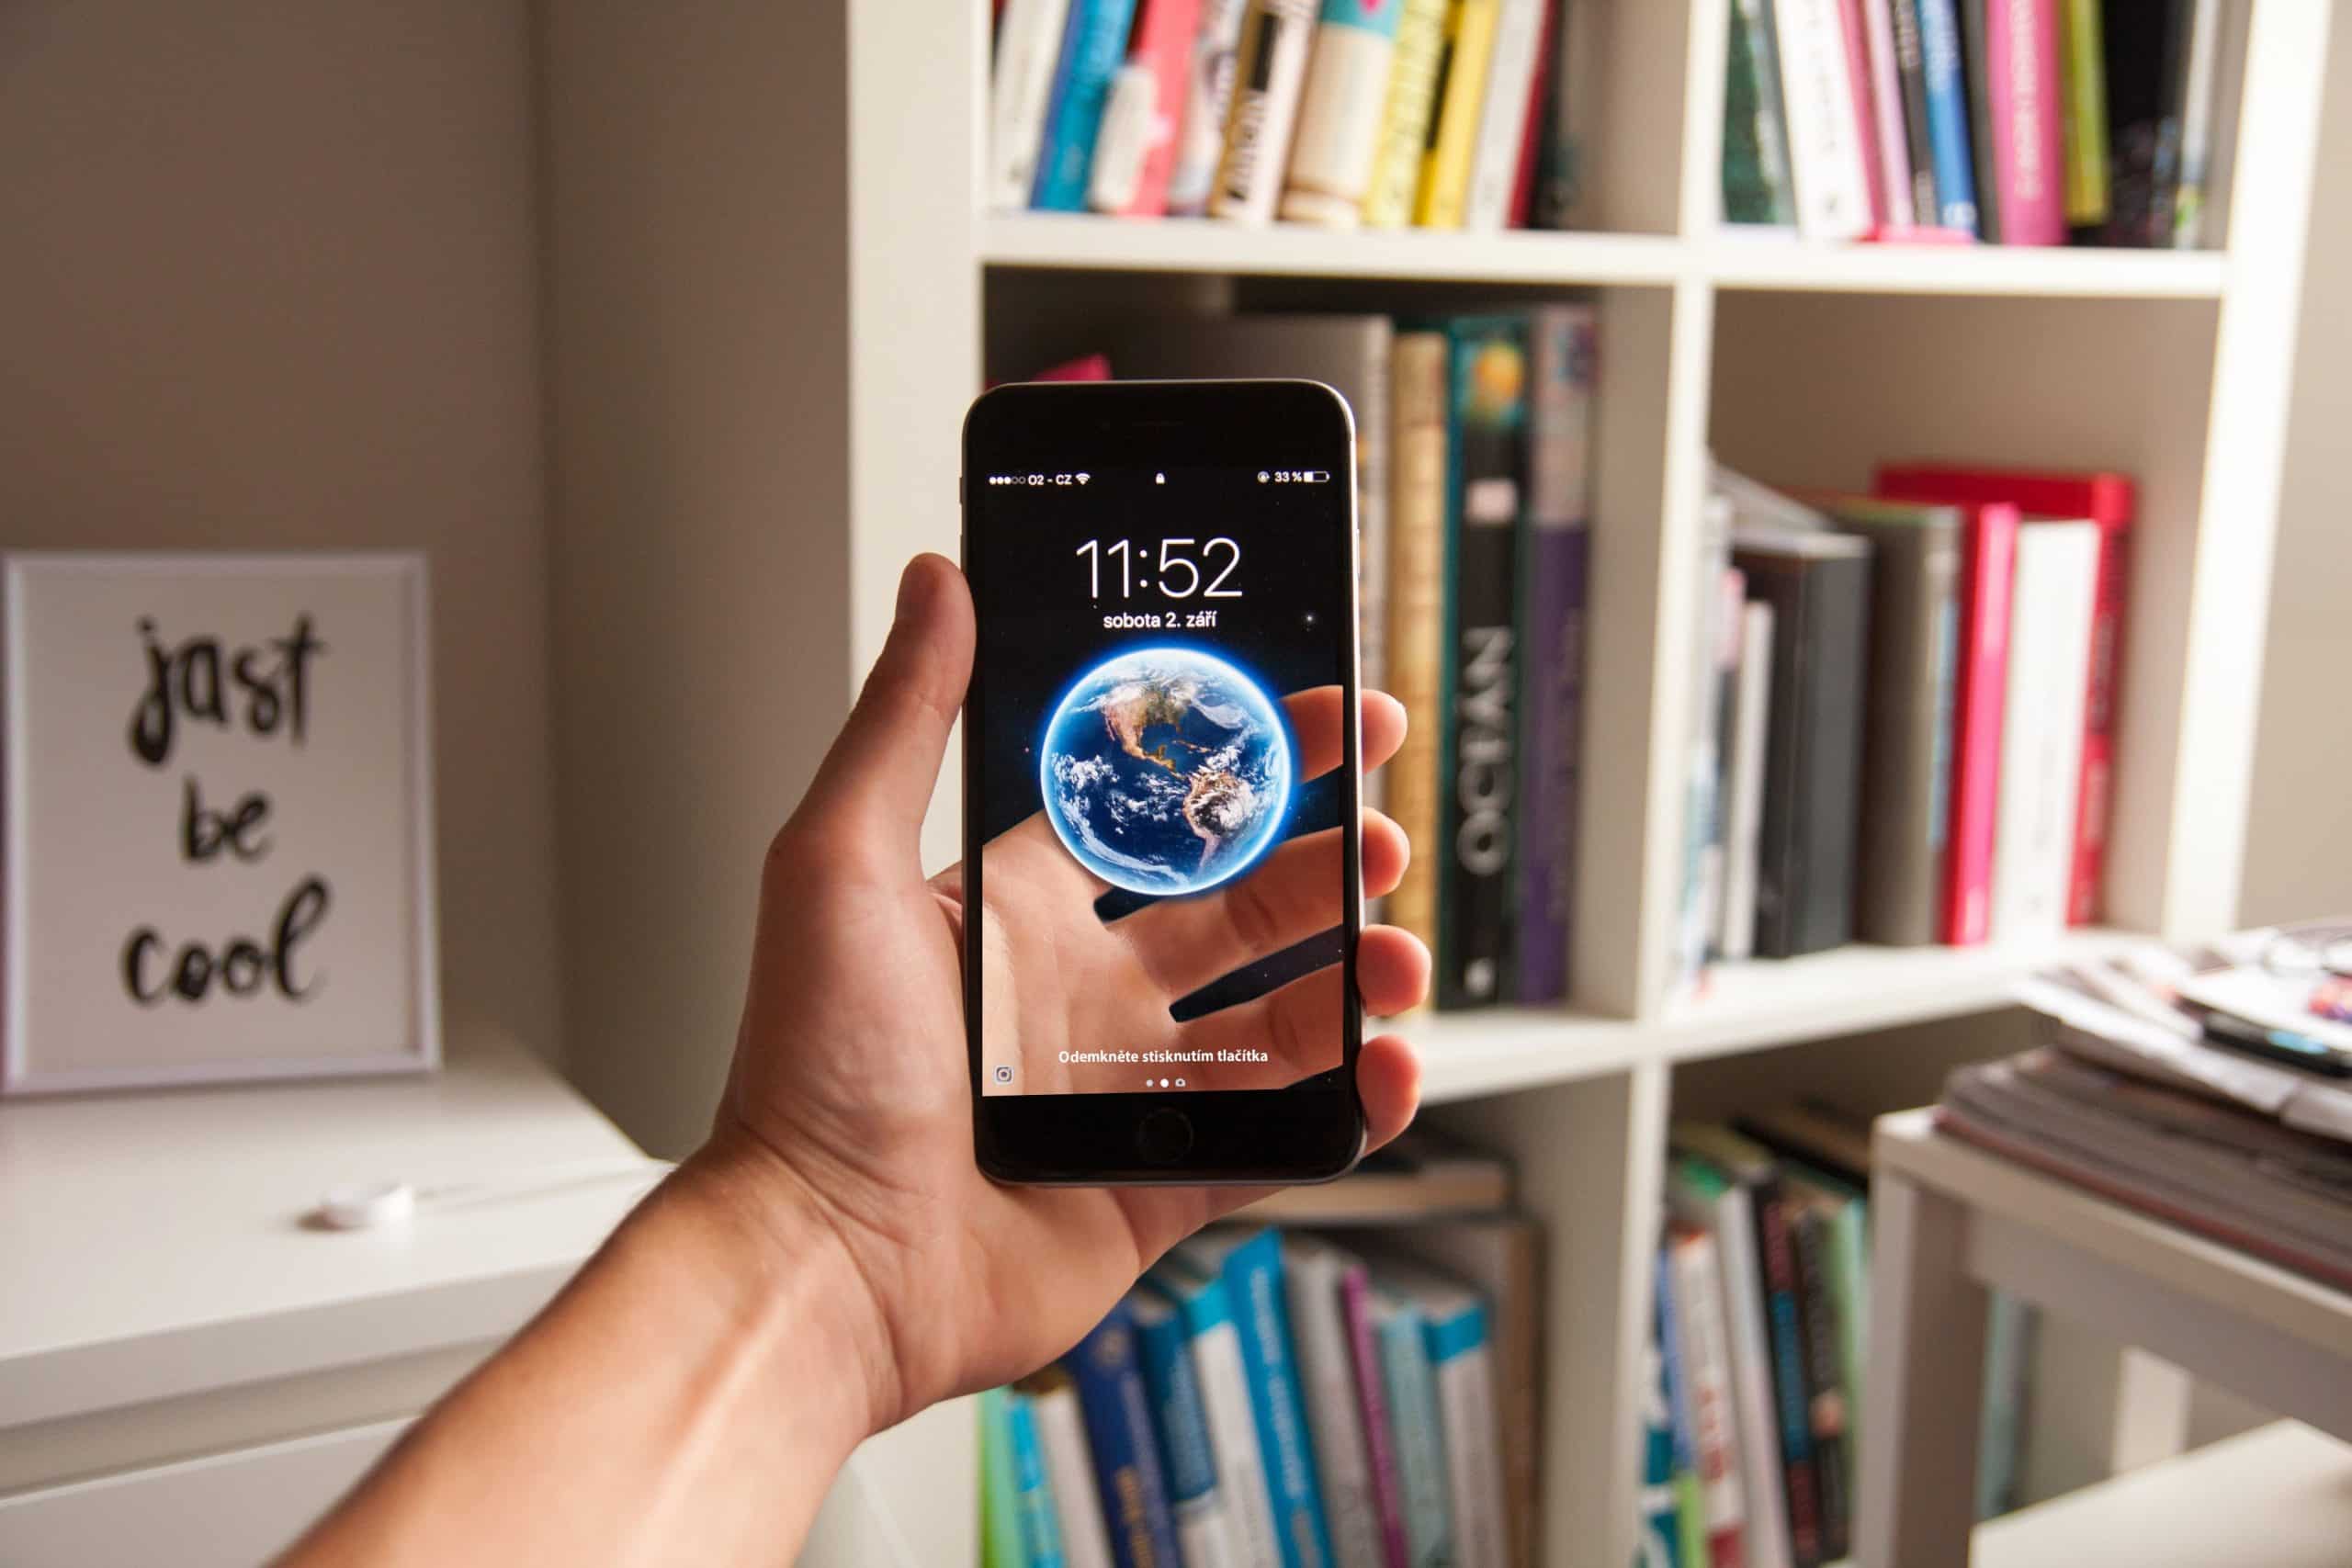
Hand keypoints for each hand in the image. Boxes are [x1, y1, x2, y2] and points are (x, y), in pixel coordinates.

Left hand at [696, 553, 1427, 1433]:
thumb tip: (936, 580)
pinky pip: (1279, 1136)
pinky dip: (1347, 1102)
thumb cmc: (813, 1069)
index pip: (1153, 817)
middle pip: (1237, 909)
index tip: (1321, 717)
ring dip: (1353, 976)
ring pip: (1278, 1019)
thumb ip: (905, 718)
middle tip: (1383, 831)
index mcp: (1013, 913)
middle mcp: (1076, 996)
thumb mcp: (839, 860)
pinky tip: (1386, 1063)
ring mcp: (1124, 1095)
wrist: (824, 1261)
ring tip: (1397, 956)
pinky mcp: (1158, 1188)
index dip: (1240, 766)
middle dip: (1321, 864)